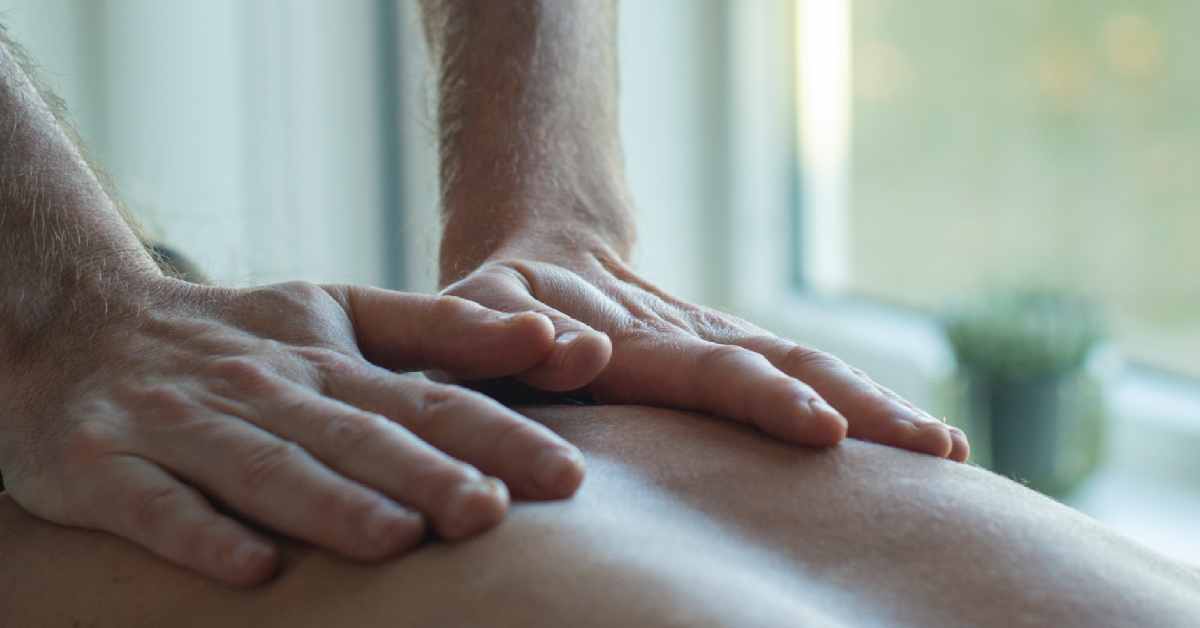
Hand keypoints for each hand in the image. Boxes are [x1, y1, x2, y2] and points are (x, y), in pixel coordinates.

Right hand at [0, 277, 584, 585]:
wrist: (76, 326)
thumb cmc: (236, 337)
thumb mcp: (338, 312)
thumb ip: (438, 329)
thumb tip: (544, 335)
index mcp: (330, 361)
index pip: (429, 399)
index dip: (498, 433)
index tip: (566, 473)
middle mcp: (266, 390)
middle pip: (357, 437)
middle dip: (427, 475)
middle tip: (493, 510)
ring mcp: (184, 427)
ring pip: (267, 468)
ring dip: (331, 504)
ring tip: (396, 539)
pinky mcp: (103, 465)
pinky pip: (156, 506)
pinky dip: (202, 536)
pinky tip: (254, 569)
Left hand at [442, 239, 969, 461]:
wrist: (541, 256)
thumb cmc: (494, 307)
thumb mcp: (475, 313)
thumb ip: (497, 331)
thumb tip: (566, 349)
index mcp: (633, 344)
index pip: (712, 372)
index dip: (768, 399)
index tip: (825, 430)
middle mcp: (692, 342)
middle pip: (787, 366)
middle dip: (860, 408)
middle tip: (932, 452)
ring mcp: (719, 346)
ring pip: (809, 367)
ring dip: (878, 406)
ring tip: (948, 452)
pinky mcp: (731, 357)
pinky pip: (804, 375)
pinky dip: (863, 404)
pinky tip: (920, 442)